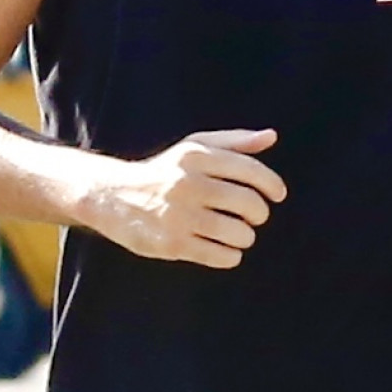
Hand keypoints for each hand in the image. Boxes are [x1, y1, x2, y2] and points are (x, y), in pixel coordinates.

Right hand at [87, 128, 284, 267]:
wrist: (113, 197)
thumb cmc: (164, 171)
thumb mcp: (194, 148)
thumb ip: (234, 142)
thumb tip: (271, 136)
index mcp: (196, 157)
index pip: (250, 170)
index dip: (272, 185)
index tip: (278, 196)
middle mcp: (188, 183)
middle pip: (249, 204)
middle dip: (259, 214)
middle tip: (252, 217)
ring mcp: (179, 215)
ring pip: (239, 233)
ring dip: (245, 237)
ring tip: (238, 234)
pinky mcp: (173, 243)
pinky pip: (222, 255)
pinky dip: (231, 255)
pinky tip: (224, 249)